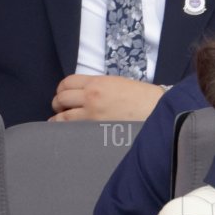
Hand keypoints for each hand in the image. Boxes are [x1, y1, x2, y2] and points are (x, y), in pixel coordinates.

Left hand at [50, 75, 164, 121]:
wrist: (156, 110)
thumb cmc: (142, 97)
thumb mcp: (119, 83)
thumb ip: (99, 86)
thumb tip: (84, 93)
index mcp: (98, 82)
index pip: (67, 82)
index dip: (62, 89)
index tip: (64, 94)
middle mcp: (91, 96)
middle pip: (61, 98)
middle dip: (58, 104)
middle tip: (62, 108)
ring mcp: (91, 114)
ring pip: (61, 117)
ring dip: (58, 118)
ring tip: (62, 121)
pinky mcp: (94, 129)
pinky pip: (70, 129)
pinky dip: (64, 129)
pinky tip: (66, 131)